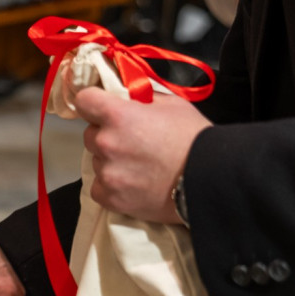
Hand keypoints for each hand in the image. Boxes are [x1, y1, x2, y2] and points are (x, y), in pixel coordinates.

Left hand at [74, 87, 211, 223]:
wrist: (210, 180)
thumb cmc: (194, 138)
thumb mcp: (171, 104)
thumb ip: (141, 99)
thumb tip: (126, 98)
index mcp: (118, 115)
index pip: (84, 101)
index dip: (93, 103)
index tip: (101, 109)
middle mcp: (106, 142)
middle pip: (90, 134)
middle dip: (106, 135)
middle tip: (132, 142)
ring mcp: (107, 172)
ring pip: (96, 161)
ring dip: (110, 161)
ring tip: (139, 167)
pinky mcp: (110, 197)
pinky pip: (99, 187)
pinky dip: (111, 186)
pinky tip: (132, 184)